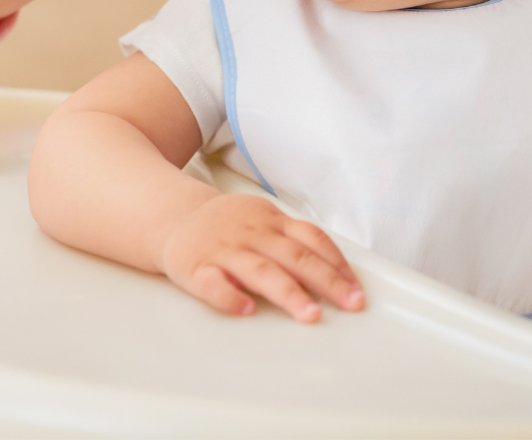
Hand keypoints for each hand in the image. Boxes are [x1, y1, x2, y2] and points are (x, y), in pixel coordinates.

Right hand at [158, 193, 365, 322]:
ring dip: (288, 293)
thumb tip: (336, 269)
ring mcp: (224, 250)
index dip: (337, 263)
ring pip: (260, 271)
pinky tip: (246, 310)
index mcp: (272, 221)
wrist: (174, 217)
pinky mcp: (196, 268)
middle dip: (326, 281)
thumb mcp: (264, 220)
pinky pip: (213, 283)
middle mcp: (252, 233)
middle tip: (350, 303)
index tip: (356, 288)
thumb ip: (294, 240)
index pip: (312, 239)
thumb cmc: (228, 225)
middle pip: (294, 257)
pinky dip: (230, 296)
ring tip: (310, 315)